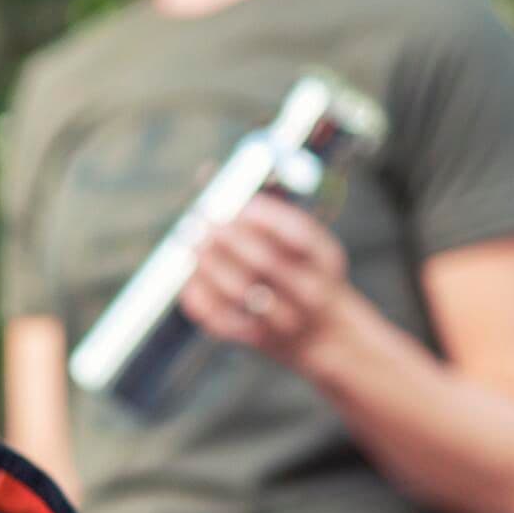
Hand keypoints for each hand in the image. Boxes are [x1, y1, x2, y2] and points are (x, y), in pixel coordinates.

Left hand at [182, 196, 356, 366]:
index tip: (234, 202)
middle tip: (202, 221)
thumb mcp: (303, 241)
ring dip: (210, 264)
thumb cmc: (303, 272)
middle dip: (228, 238)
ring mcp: (285, 319)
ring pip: (240, 291)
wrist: (323, 334)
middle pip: (266, 261)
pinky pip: (222, 320)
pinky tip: (188, 278)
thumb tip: (208, 173)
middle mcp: (310, 291)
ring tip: (191, 244)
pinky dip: (200, 297)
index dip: (262, 215)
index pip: (297, 233)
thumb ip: (264, 210)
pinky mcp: (258, 339)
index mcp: (325, 259)